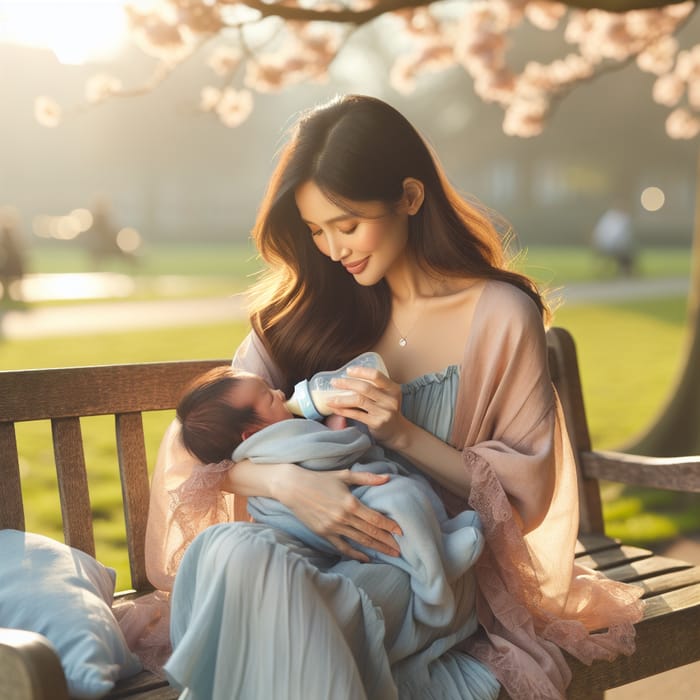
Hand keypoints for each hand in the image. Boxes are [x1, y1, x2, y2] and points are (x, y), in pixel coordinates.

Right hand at [275, 465, 402, 561]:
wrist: (293, 487)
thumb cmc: (320, 479)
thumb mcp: (344, 475)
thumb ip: (367, 478)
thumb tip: (387, 478)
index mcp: (351, 503)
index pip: (375, 518)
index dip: (390, 526)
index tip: (401, 532)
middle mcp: (343, 518)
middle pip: (371, 532)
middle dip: (387, 541)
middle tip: (401, 549)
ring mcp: (333, 527)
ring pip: (360, 541)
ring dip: (376, 548)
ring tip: (390, 554)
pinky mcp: (324, 534)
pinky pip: (343, 547)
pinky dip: (355, 554)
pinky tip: (367, 558)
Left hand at [326, 366, 408, 448]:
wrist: (397, 432)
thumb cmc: (387, 410)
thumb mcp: (387, 396)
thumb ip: (374, 388)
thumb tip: (347, 379)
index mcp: (393, 388)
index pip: (376, 375)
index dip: (361, 371)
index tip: (348, 371)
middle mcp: (390, 399)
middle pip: (365, 387)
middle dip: (346, 383)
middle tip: (334, 382)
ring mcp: (384, 412)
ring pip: (358, 400)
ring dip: (341, 398)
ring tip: (329, 398)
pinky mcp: (376, 423)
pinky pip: (356, 414)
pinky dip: (343, 410)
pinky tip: (335, 408)